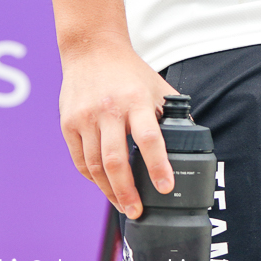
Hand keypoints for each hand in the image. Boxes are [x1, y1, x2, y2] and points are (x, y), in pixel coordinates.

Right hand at [59, 42, 180, 218]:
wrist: (91, 50)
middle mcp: (109, 110)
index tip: (165, 187)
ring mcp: (85, 118)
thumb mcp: (156, 85)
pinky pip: (80, 160)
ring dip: (109, 190)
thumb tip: (191, 137)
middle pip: (116, 160)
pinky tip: (104, 187)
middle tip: (138, 210)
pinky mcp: (68, 124)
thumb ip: (171, 111)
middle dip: (128, 191)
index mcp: (136, 100)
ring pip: (96, 165)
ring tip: (123, 205)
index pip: (149, 139)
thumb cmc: (129, 71)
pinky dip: (93, 178)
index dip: (158, 166)